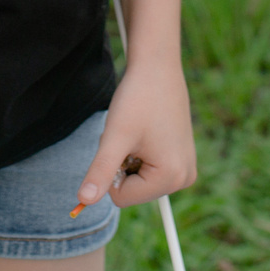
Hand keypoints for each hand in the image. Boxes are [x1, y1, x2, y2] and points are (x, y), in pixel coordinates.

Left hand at [72, 53, 195, 214]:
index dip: (111, 170)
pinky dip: (140, 154)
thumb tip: (84, 202)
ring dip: (130, 159)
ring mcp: (185, 170)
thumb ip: (100, 171)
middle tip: (131, 135)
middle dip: (123, 165)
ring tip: (139, 132)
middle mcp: (184, 179)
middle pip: (132, 191)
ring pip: (138, 181)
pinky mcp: (182, 160)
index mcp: (171, 178)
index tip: (124, 141)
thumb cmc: (137, 99)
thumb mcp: (115, 137)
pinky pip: (149, 170)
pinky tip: (147, 131)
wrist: (157, 68)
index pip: (121, 197)